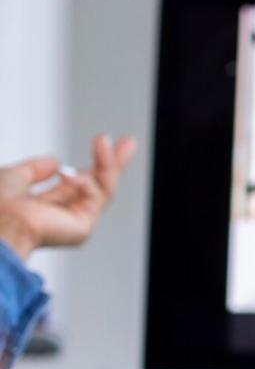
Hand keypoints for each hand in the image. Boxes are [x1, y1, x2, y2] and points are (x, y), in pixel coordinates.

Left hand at [0, 134, 135, 259]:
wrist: (0, 222)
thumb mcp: (14, 175)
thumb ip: (35, 169)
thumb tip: (56, 161)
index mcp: (46, 206)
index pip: (78, 182)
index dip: (91, 163)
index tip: (102, 143)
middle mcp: (63, 215)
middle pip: (98, 186)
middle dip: (113, 163)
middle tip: (129, 142)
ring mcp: (75, 222)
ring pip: (103, 189)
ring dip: (107, 163)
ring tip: (102, 141)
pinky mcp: (83, 227)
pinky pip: (95, 195)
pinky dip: (84, 181)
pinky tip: (67, 175)